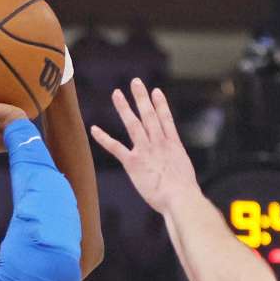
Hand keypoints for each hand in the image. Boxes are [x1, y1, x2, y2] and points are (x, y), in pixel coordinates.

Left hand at [90, 79, 200, 213]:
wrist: (180, 198)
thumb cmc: (185, 193)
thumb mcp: (184, 175)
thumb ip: (176, 169)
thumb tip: (177, 175)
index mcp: (173, 146)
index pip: (166, 119)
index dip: (160, 104)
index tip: (156, 91)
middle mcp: (159, 143)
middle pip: (149, 115)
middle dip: (142, 97)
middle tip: (135, 82)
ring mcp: (146, 151)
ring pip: (133, 124)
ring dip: (124, 107)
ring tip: (117, 94)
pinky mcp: (133, 162)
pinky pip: (116, 147)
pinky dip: (104, 138)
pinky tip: (95, 129)